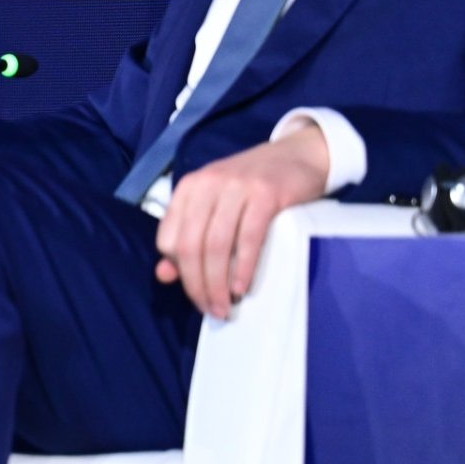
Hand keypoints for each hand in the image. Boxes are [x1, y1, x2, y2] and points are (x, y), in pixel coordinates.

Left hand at [154, 125, 330, 319]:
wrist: (300, 154)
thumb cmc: (255, 185)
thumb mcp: (216, 204)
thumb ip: (188, 236)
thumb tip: (164, 275)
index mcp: (189, 188)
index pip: (168, 238)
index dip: (179, 271)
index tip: (194, 292)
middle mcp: (207, 184)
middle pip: (190, 245)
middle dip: (197, 284)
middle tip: (210, 309)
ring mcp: (236, 187)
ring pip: (216, 245)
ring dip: (218, 283)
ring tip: (225, 306)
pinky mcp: (266, 194)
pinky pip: (248, 239)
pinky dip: (243, 268)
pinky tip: (242, 287)